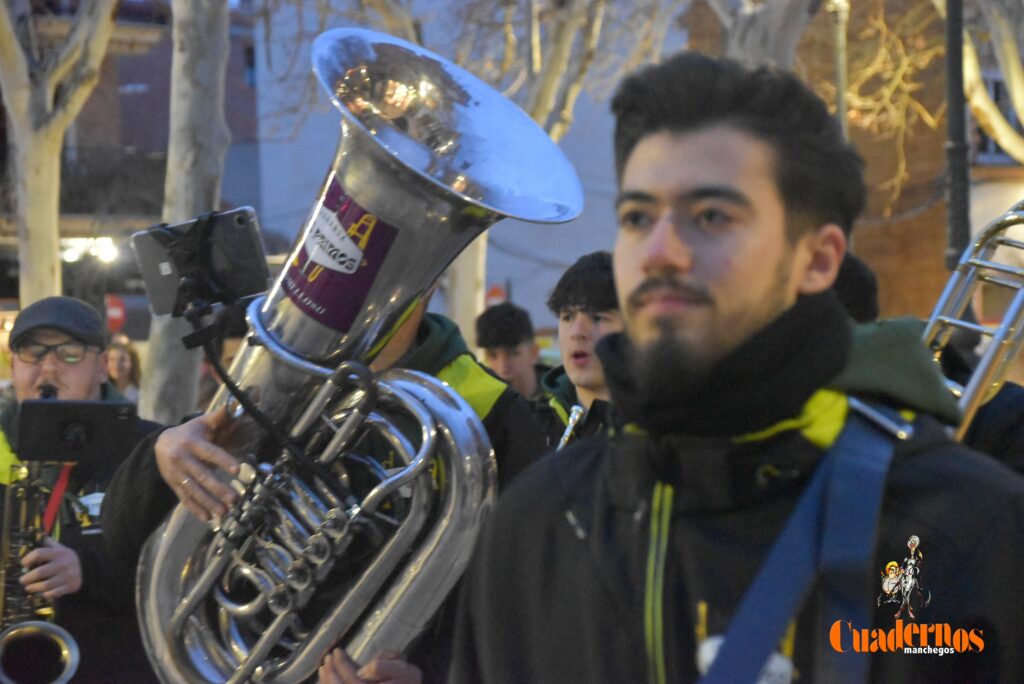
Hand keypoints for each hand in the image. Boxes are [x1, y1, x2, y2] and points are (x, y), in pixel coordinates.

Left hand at [20, 539, 81, 599]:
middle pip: (39, 572)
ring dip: (33, 588)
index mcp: (59, 552)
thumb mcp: (60, 548)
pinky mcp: (70, 586)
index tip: (24, 564)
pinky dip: (46, 594)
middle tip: (22, 580)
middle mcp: (63, 563)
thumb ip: (48, 543)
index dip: (28, 559)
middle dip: (27, 578)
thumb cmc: (66, 558)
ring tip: (29, 588)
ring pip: (45, 585)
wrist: (88, 568)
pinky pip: (53, 593)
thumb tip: (36, 535)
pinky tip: (43, 593)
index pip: (39, 553)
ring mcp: (68, 576)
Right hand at [155, 406, 240, 521]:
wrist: (160, 443)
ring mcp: (176, 473)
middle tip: (235, 498)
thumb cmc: (191, 431)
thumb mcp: (204, 422)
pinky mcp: (173, 484)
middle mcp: (182, 459)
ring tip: (225, 512)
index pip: (209, 452)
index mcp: (192, 442)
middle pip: (201, 475)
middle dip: (218, 488)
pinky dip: (195, 509)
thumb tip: (239, 402)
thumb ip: (223, 415)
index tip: (237, 469)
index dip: (223, 460)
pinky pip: (184, 498)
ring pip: (193, 490)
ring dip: (209, 502)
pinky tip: (208, 518)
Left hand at [318, 649, 421, 683]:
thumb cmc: (409, 680)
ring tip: (323, 669)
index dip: (341, 665)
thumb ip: (383, 668)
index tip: (336, 651)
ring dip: (327, 682)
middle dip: (330, 674)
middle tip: (326, 658)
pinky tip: (327, 681)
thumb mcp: (403, 670)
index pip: (352, 679)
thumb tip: (362, 670)